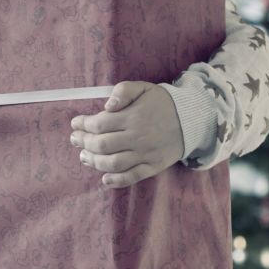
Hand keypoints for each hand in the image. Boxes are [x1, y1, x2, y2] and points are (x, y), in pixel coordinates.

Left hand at [69, 81, 183, 187]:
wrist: (193, 119)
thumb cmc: (164, 102)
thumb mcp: (144, 88)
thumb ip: (123, 91)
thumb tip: (106, 106)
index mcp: (133, 117)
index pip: (100, 123)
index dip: (83, 124)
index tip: (75, 123)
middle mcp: (137, 137)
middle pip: (102, 145)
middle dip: (83, 143)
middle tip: (75, 140)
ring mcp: (145, 154)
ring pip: (113, 163)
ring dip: (94, 161)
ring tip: (84, 156)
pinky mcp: (153, 166)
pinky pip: (132, 177)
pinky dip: (116, 180)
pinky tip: (104, 179)